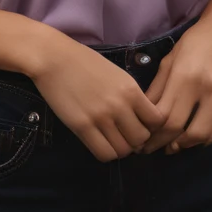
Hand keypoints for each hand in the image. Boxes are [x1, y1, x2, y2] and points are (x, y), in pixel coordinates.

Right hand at [31, 34, 167, 161]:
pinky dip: (106, 153)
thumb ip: (129, 95)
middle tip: (125, 134)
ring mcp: (101, 118)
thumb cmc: (84, 62)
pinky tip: (100, 142)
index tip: (141, 124)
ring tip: (112, 139)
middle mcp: (120, 105)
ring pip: (124, 150)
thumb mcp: (116, 74)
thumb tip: (139, 118)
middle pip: (141, 139)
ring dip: (121, 148)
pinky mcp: (82, 127)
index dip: (151, 126)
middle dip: (136, 140)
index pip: (157, 120)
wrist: (54, 58)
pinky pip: (103, 153)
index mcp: (131, 89)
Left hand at [138, 0, 211, 154]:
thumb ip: (159, 86)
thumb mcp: (172, 58)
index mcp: (183, 75)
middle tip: (150, 149)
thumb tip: (143, 113)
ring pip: (203, 134)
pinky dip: (208, 139)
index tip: (140, 138)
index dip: (150, 133)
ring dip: (185, 145)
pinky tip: (196, 140)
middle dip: (161, 143)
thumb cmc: (196, 40)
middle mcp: (204, 87)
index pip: (163, 116)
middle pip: (180, 129)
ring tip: (173, 146)